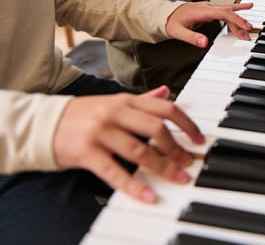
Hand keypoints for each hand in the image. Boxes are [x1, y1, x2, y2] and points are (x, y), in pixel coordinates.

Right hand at [54, 86, 204, 202]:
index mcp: (126, 100)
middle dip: (176, 148)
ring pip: (139, 150)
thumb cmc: (83, 114)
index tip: (198, 139)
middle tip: (188, 162)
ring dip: (162, 167)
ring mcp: (101, 130)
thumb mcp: (114, 101)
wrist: (42, 123)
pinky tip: (148, 195)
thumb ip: (142, 99)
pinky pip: (114, 171)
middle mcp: (116, 112)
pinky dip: (133, 186)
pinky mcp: (86, 151)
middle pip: (156, 128)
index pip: (165, 108)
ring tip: (177, 178)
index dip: (186, 124)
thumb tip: (167, 92)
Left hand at [166, 1, 253, 46]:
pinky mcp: (210, 10)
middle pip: (229, 12)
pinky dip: (237, 10)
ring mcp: (210, 7)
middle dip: (240, 23)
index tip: (245, 26)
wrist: (166, 14)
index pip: (223, 13)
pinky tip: (247, 7)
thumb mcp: (178, 32)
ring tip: (249, 27)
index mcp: (202, 11)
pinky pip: (226, 10)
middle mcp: (208, 7)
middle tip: (247, 34)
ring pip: (229, 11)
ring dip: (239, 19)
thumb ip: (191, 37)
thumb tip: (204, 43)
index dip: (236, 19)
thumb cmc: (171, 22)